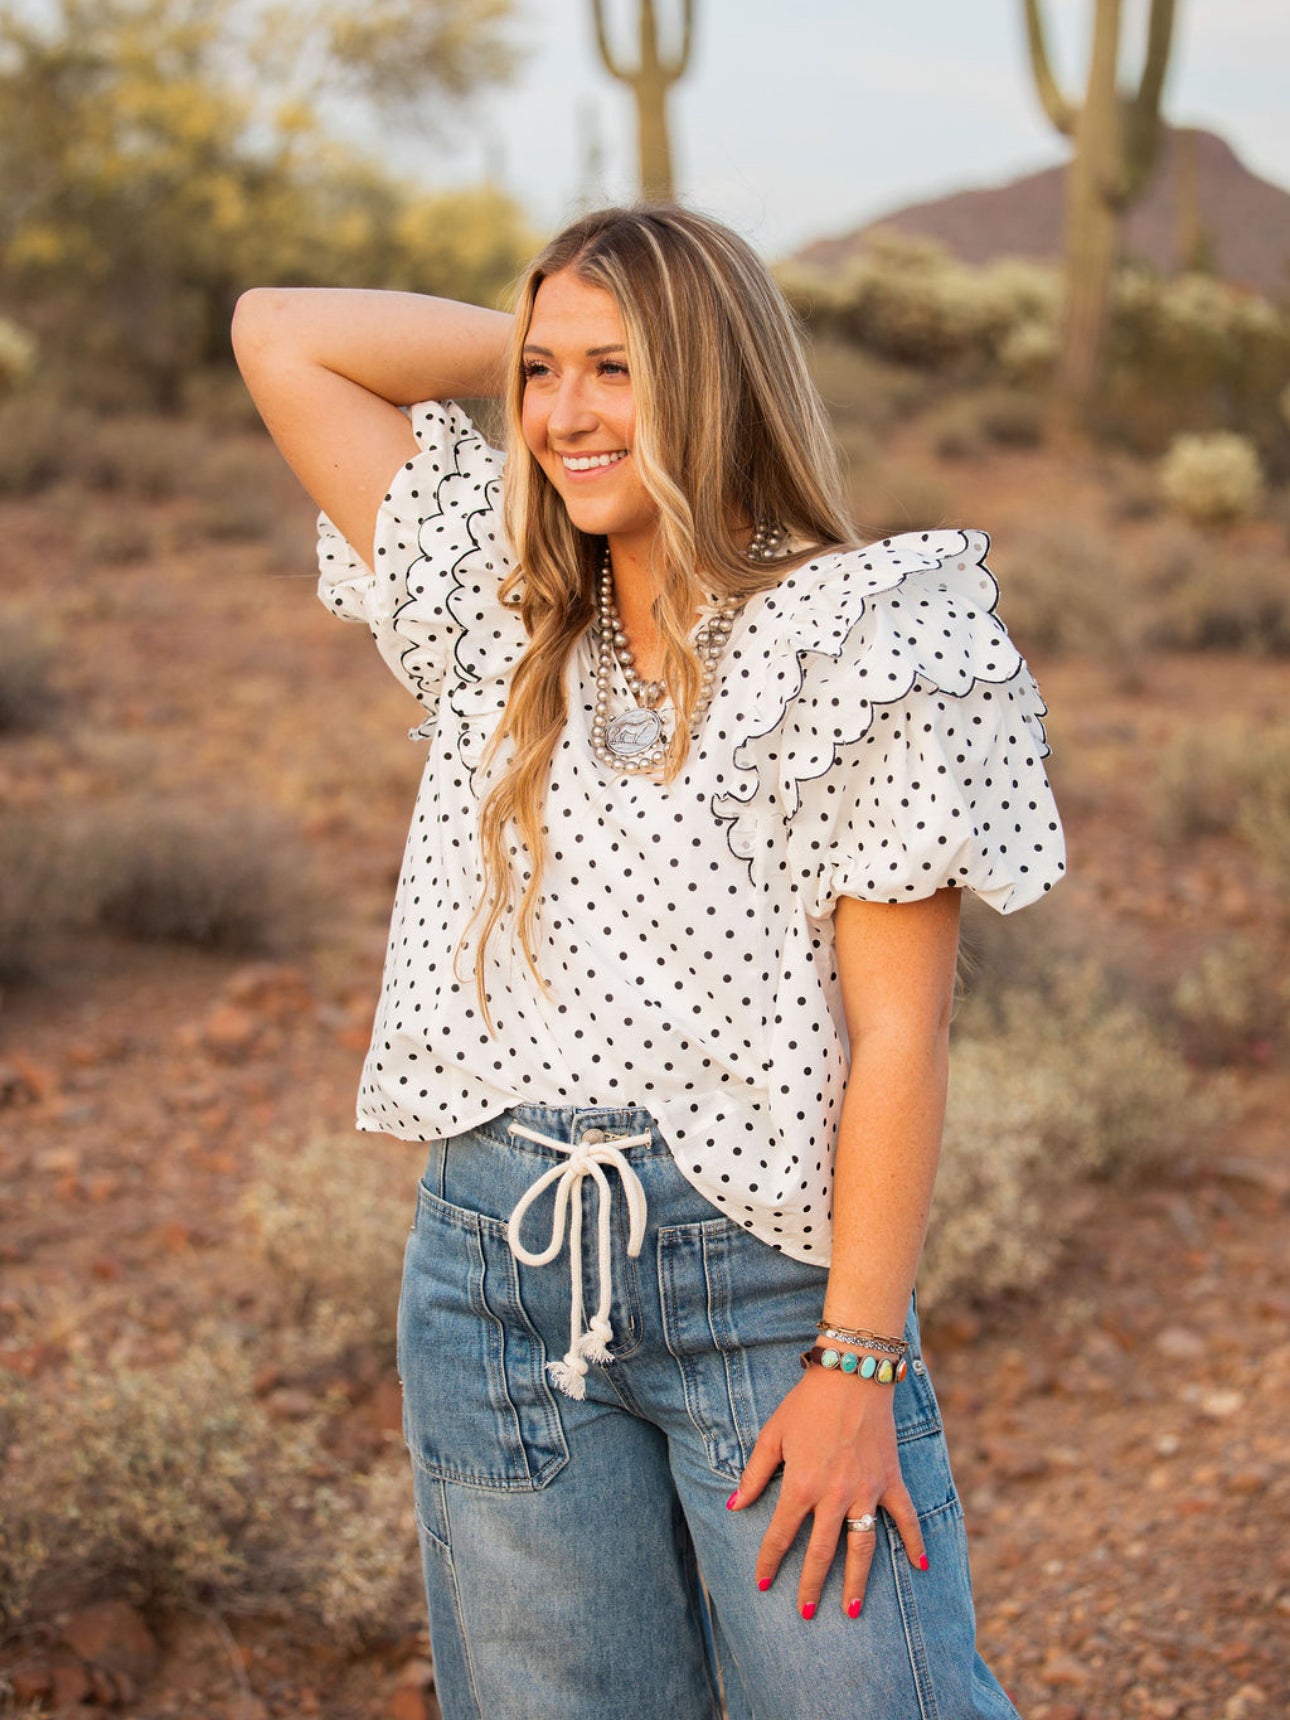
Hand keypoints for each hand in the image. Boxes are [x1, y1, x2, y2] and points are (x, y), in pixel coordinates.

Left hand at [727, 1366, 926, 1618]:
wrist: (851, 1374)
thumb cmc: (807, 1403)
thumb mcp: (773, 1434)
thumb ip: (755, 1473)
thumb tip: (735, 1505)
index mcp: (801, 1485)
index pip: (780, 1535)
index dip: (769, 1562)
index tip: (762, 1584)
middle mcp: (834, 1496)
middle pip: (821, 1553)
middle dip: (811, 1586)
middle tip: (805, 1613)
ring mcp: (866, 1491)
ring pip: (862, 1547)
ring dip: (857, 1582)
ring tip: (852, 1611)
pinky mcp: (890, 1480)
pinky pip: (905, 1517)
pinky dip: (915, 1541)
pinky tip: (919, 1567)